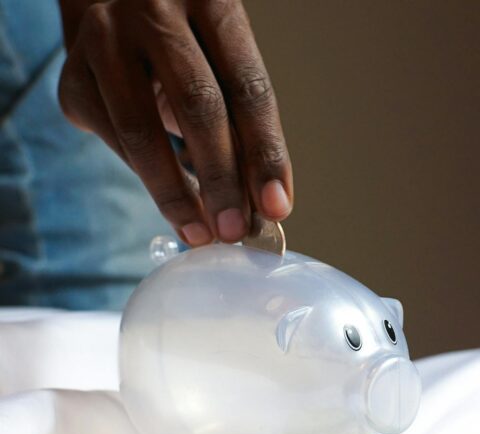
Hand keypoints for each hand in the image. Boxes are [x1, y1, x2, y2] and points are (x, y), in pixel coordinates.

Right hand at [57, 0, 292, 244]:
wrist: (114, 9)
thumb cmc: (188, 48)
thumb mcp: (223, 66)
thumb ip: (243, 124)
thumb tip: (263, 204)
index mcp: (210, 1)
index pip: (248, 88)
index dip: (265, 153)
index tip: (276, 207)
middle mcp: (153, 10)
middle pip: (198, 106)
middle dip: (222, 180)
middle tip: (235, 230)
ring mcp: (104, 39)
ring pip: (142, 131)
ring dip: (175, 194)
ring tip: (201, 232)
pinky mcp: (71, 76)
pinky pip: (114, 141)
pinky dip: (146, 177)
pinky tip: (171, 200)